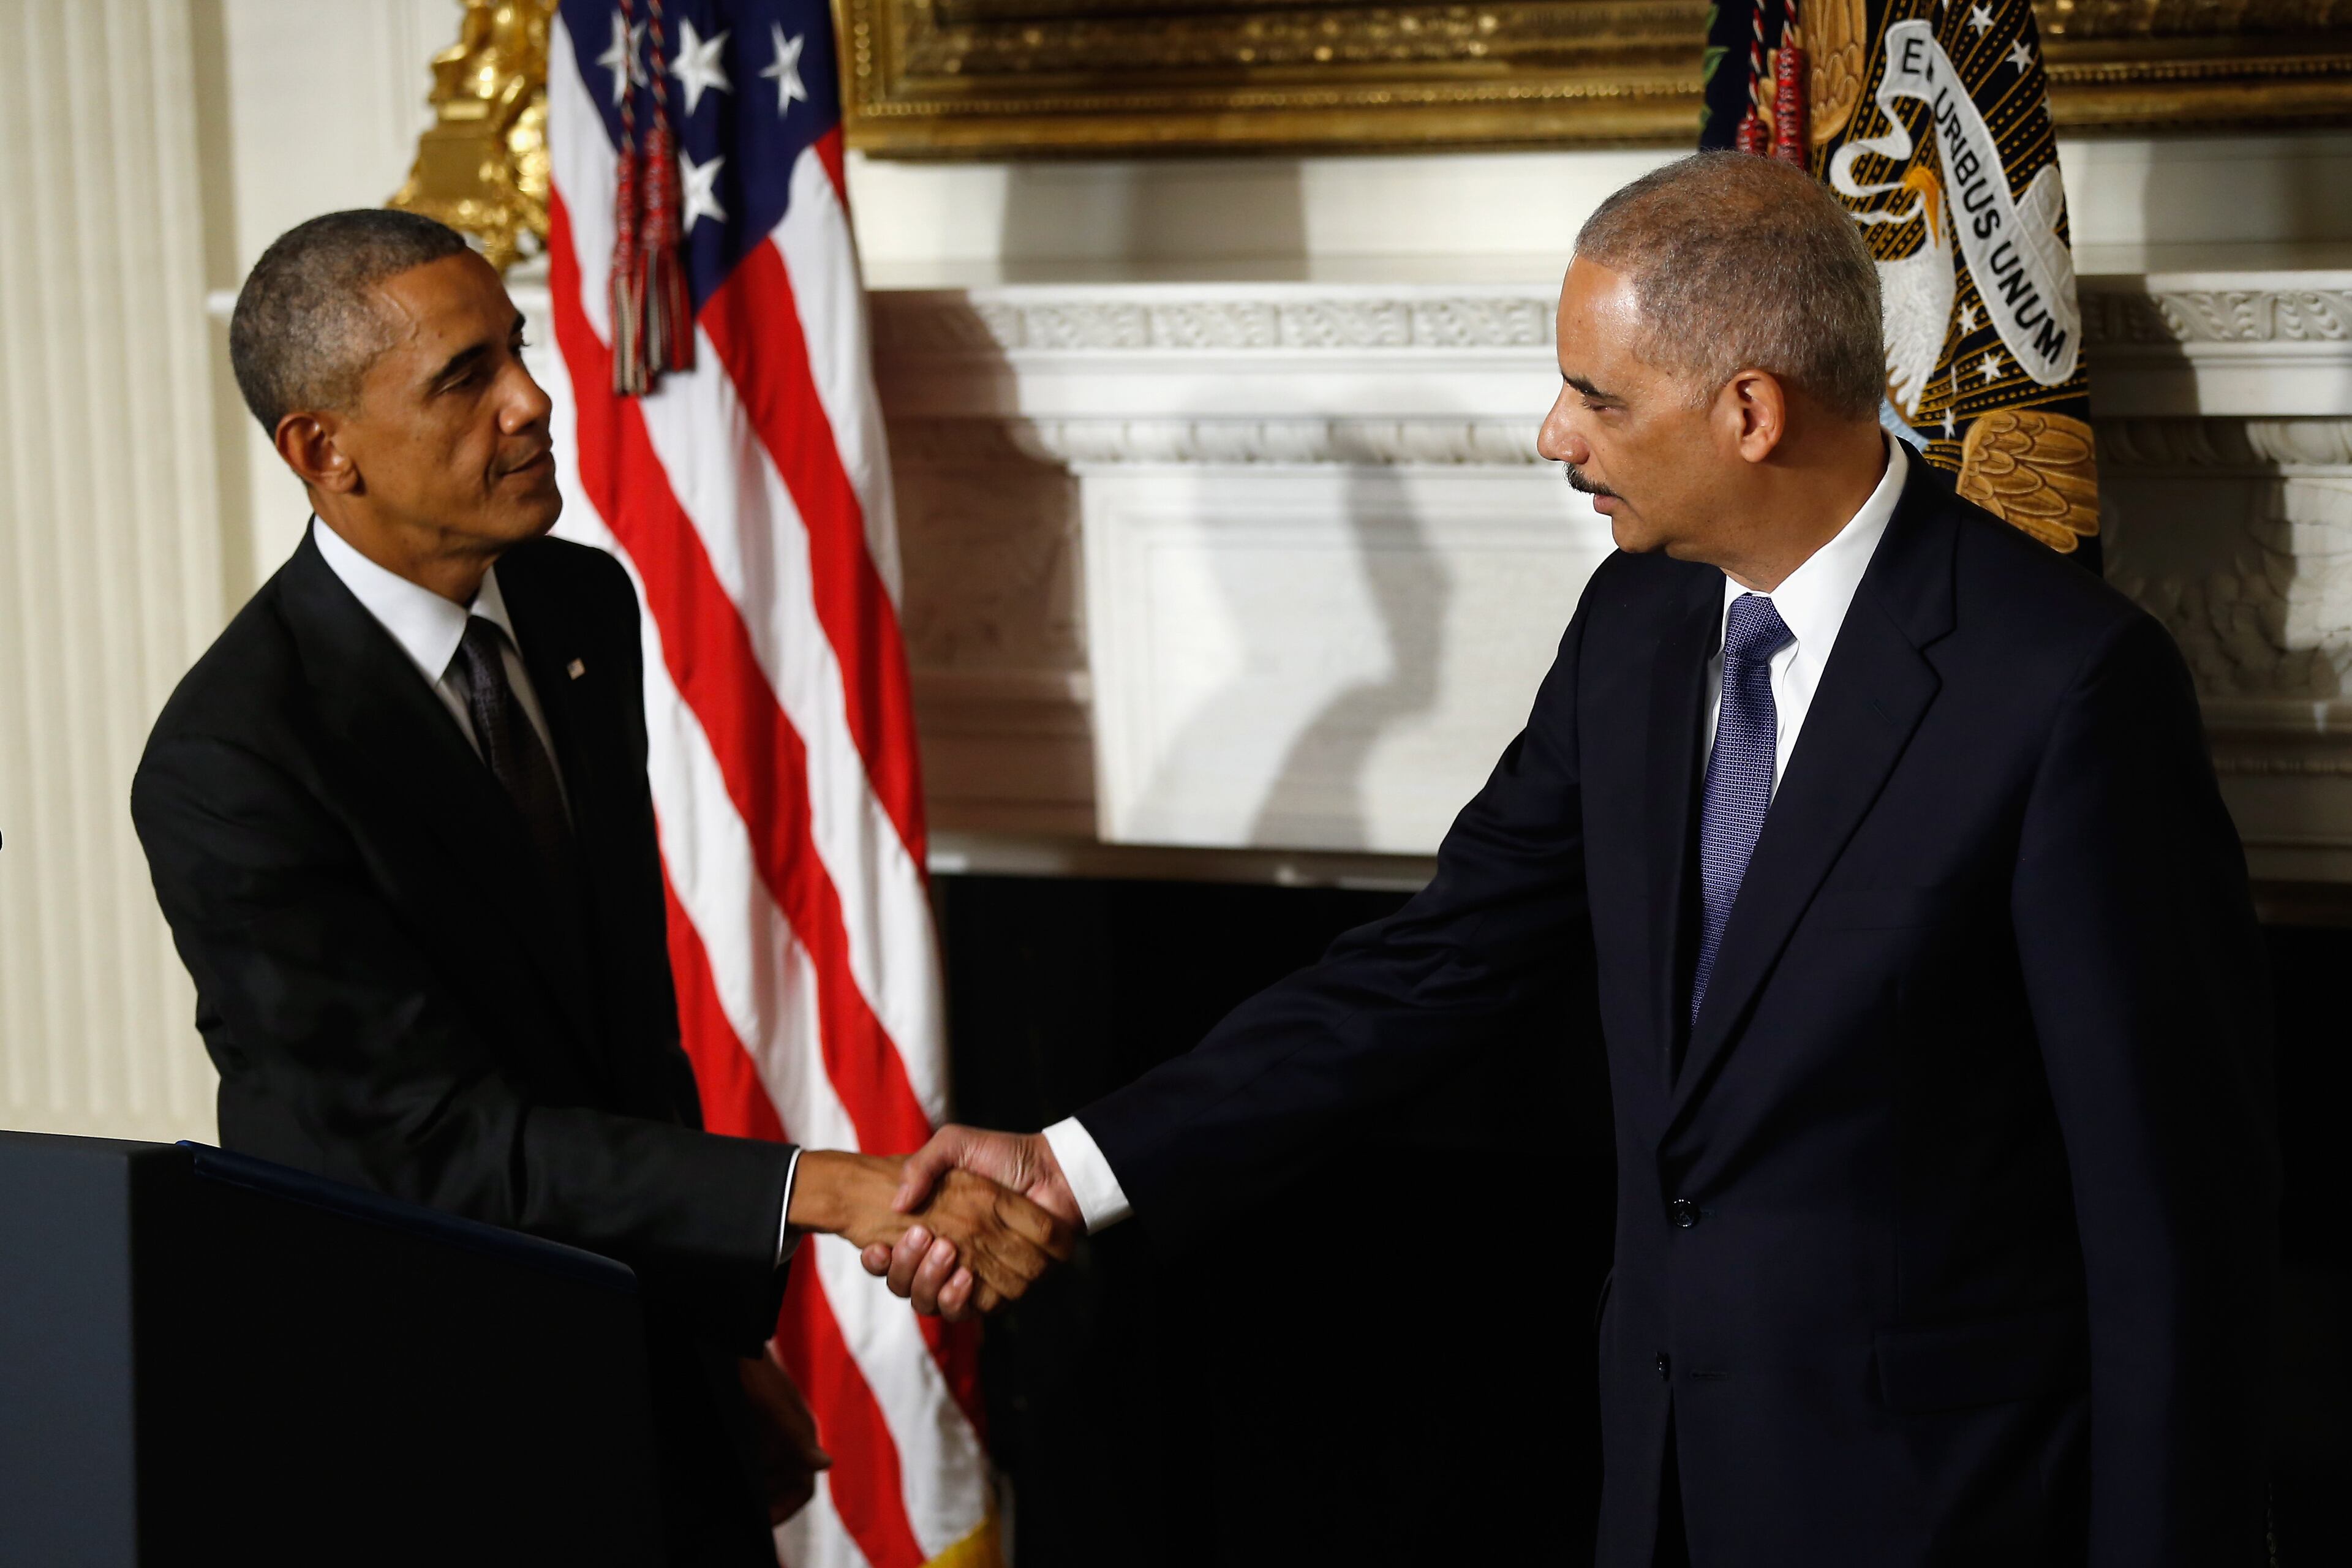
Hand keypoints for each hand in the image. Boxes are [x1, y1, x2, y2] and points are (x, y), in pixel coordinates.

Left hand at [736, 1341, 828, 1524]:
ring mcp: (768, 1435)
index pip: (802, 1487)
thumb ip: (797, 1437)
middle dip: (763, 1498)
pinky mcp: (751, 1428)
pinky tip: (723, 1469)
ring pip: (762, 1473)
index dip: (786, 1508)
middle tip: (739, 1505)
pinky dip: (740, 1468)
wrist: (734, 1343)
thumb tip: (826, 1464)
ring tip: (729, 1489)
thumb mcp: (773, 1406)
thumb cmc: (756, 1372)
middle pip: (779, 1486)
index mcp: (800, 1438)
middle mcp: (786, 1440)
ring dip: (750, 1484)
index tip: (763, 1521)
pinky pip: (749, 1458)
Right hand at [859, 1127, 1080, 1318]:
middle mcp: (941, 1260)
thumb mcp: (955, 1145)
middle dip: (905, 1268)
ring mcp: (967, 1277)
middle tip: (923, 1237)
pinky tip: (965, 1277)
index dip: (876, 1261)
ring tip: (947, 1253)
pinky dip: (962, 1300)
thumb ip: (922, 1165)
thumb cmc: (1001, 1157)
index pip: (887, 1258)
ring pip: (932, 1304)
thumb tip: (897, 1203)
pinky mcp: (997, 1292)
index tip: (875, 1247)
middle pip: (905, 1287)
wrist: (1052, 1171)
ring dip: (931, 1284)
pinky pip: (971, 1311)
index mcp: (925, 1230)